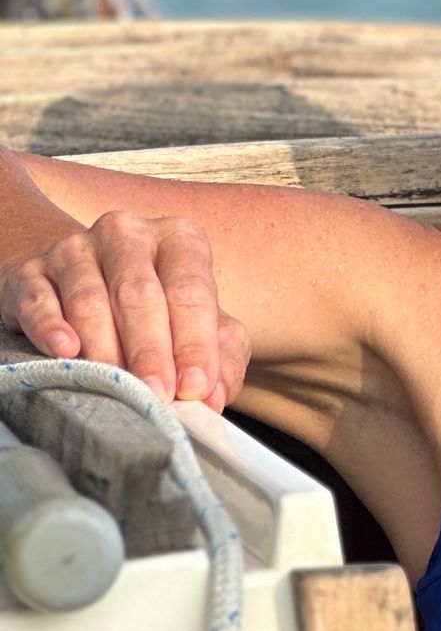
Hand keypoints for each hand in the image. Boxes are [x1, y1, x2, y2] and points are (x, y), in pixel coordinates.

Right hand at [0, 211, 250, 412]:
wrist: (80, 286)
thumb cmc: (156, 312)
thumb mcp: (196, 326)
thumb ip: (219, 356)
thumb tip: (213, 396)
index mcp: (178, 239)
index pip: (191, 290)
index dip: (195, 342)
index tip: (195, 388)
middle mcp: (126, 234)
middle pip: (140, 294)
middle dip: (151, 350)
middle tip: (158, 395)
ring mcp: (74, 249)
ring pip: (89, 301)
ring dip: (105, 349)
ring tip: (118, 387)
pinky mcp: (30, 271)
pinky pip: (38, 300)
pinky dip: (51, 328)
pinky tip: (66, 352)